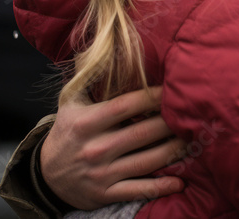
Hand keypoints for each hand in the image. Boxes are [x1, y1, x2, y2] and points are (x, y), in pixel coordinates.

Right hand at [40, 86, 185, 209]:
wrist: (45, 175)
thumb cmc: (67, 131)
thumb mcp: (70, 101)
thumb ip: (88, 75)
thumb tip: (101, 43)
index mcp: (87, 122)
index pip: (126, 106)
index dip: (153, 97)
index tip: (173, 89)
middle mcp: (95, 148)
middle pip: (142, 133)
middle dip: (170, 124)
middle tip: (193, 115)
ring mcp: (102, 173)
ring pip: (146, 161)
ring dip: (173, 151)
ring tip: (193, 140)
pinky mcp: (106, 194)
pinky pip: (138, 190)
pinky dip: (161, 187)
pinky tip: (180, 182)